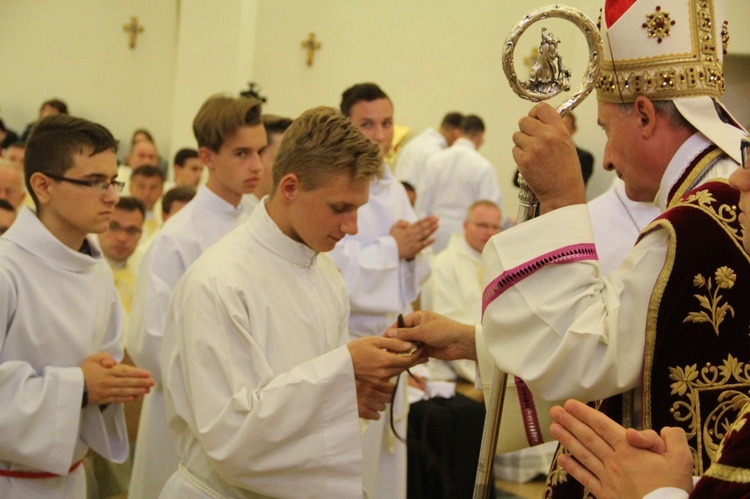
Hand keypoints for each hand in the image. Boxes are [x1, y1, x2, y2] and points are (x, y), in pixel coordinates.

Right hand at [81, 353, 154, 405]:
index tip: (147, 374)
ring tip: (146, 390)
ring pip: (124, 391)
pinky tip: (134, 398)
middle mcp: (108, 381)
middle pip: (127, 382)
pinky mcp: (103, 399)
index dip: (137, 373)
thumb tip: (113, 363)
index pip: (125, 371)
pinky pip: (117, 399)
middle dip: (141, 383)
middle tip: (152, 383)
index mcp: (107, 371)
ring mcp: (106, 391)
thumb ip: (105, 357)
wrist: (72, 385)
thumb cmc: (85, 370)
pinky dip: (126, 399)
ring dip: (137, 391)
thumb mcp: (93, 358)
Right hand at [347, 336, 426, 419]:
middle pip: (405, 367)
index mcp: (385, 361)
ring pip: (399, 371)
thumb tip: (409, 344)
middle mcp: (385, 372)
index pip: (407, 359)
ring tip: (416, 357)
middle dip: (416, 359)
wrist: (340, 364)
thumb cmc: (355, 349)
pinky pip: (392, 375)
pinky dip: (398, 368)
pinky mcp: (377, 382)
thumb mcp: (374, 341)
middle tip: (424, 353)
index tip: (423, 348)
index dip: (417, 354)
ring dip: (408, 364)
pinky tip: (400, 362)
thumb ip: (392, 343)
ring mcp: (381, 379)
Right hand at [385, 310, 476, 360]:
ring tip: (395, 356)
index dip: (392, 330)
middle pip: (404, 335)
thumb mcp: (422, 330)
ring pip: (409, 345)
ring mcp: (424, 338)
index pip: (401, 323)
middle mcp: (421, 327)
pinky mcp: (427, 349)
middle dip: (397, 342)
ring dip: (405, 350)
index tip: (383, 337)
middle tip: (387, 349)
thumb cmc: (444, 331)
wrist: (461, 343)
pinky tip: (406, 360)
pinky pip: (416, 353)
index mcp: (419, 317)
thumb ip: (405, 333)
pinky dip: (412, 356)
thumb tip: (390, 332)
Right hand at [390, 216, 438, 259]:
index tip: (433, 216)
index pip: (419, 223)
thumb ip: (400, 222)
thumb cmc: (392, 238)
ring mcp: (414, 241)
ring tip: (437, 225)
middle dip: (431, 222)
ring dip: (431, 230)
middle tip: (437, 218)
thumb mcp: (394, 227)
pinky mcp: (415, 248)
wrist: (390, 250)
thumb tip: (407, 221)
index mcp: (408, 229)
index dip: (426, 219)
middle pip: (423, 227)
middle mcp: (412, 234)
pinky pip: (423, 244)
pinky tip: (434, 239)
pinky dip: (428, 242)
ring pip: (424, 234)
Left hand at [512, 103, 586, 213]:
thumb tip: (537, 117)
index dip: (534, 113)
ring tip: (534, 154)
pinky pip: (515, 150)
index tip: (535, 120)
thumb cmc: (566, 169)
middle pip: (523, 121)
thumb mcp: (567, 143)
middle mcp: (546, 136)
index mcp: (559, 130)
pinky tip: (531, 163)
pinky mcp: (524, 160)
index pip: (541, 108)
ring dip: (522, 143)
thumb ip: (553, 128)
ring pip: (517, 136)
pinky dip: (520, 156)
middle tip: (533, 140)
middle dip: (526, 129)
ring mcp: (534, 148)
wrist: (563, 192)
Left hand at [549, 399, 693, 498]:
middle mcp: (615, 461)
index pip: (602, 425)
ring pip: (583, 454)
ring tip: (554, 427)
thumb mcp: (680, 457)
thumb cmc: (674, 488)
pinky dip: (572, 468)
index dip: (585, 413)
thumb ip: (670, 437)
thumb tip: (654, 430)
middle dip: (570, 422)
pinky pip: (586, 478)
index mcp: (630, 449)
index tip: (570, 404)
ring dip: (567, 439)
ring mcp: (608, 478)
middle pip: (588, 437)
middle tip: (555, 411)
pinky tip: (561, 459)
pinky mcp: (607, 494)